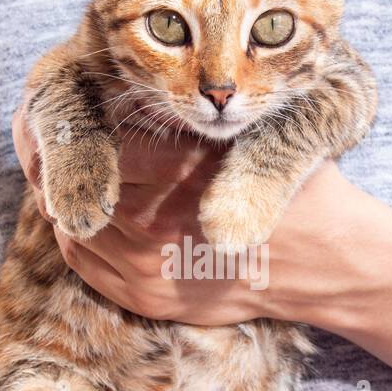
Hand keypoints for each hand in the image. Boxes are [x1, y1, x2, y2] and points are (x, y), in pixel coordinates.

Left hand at [10, 106, 375, 326]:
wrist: (320, 262)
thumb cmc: (286, 186)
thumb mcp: (243, 133)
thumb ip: (181, 118)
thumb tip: (113, 93)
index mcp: (176, 171)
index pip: (99, 139)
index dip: (87, 121)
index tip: (84, 109)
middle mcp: (153, 221)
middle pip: (78, 180)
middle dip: (73, 157)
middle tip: (71, 139)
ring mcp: (144, 266)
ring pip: (72, 220)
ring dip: (74, 196)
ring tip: (85, 175)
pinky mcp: (144, 297)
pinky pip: (82, 259)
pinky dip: (78, 233)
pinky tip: (95, 213)